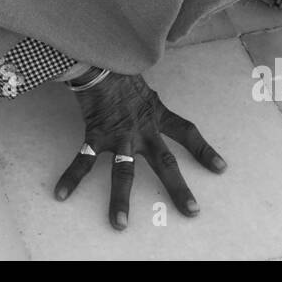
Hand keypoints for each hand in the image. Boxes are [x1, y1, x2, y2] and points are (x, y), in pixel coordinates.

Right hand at [54, 72, 226, 229]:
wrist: (98, 56)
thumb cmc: (119, 66)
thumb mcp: (142, 82)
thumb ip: (147, 96)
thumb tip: (149, 92)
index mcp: (157, 114)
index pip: (187, 133)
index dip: (204, 151)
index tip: (220, 168)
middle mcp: (142, 129)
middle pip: (165, 164)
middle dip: (179, 189)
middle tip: (192, 212)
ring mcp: (119, 135)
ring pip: (124, 172)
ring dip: (121, 199)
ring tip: (120, 224)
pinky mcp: (96, 134)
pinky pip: (83, 160)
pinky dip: (71, 177)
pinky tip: (61, 194)